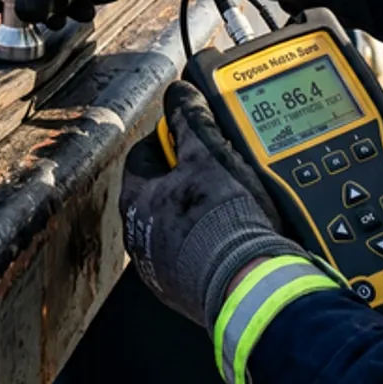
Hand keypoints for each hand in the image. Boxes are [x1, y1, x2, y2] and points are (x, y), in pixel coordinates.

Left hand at [119, 81, 306, 329]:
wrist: (246, 285)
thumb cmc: (221, 223)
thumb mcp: (209, 154)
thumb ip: (191, 119)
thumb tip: (180, 93)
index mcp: (136, 199)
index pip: (144, 153)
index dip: (171, 138)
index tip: (193, 133)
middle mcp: (139, 236)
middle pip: (161, 190)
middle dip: (189, 176)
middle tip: (220, 167)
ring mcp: (160, 267)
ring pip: (177, 224)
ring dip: (200, 211)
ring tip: (234, 202)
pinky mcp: (185, 289)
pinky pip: (195, 255)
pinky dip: (212, 242)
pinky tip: (236, 236)